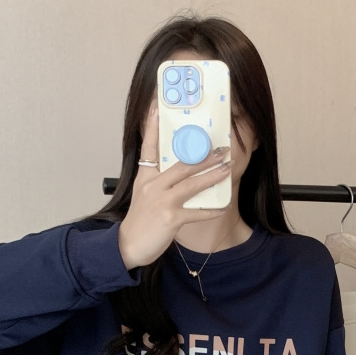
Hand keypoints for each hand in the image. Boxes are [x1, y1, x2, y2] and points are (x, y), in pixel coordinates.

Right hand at [117, 101, 231, 268]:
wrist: (127, 246)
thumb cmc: (139, 222)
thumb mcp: (143, 196)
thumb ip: (158, 182)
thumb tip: (179, 173)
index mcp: (144, 178)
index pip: (149, 147)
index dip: (154, 127)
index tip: (158, 108)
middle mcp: (152, 186)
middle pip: (181, 165)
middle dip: (203, 155)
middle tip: (221, 148)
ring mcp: (162, 202)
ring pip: (192, 184)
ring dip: (212, 176)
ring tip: (227, 168)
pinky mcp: (171, 219)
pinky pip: (197, 212)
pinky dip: (211, 210)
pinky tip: (223, 206)